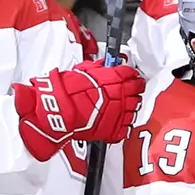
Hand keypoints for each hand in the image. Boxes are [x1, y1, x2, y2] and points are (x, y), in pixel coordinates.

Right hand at [12, 62, 144, 159]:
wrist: (57, 109)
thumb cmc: (66, 90)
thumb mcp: (84, 70)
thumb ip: (100, 68)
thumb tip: (105, 65)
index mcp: (114, 80)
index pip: (132, 75)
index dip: (133, 76)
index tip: (132, 77)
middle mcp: (119, 97)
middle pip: (136, 93)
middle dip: (133, 92)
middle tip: (129, 91)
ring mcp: (118, 115)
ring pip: (134, 111)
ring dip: (130, 108)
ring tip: (122, 106)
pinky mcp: (113, 130)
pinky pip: (126, 129)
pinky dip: (123, 125)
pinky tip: (118, 121)